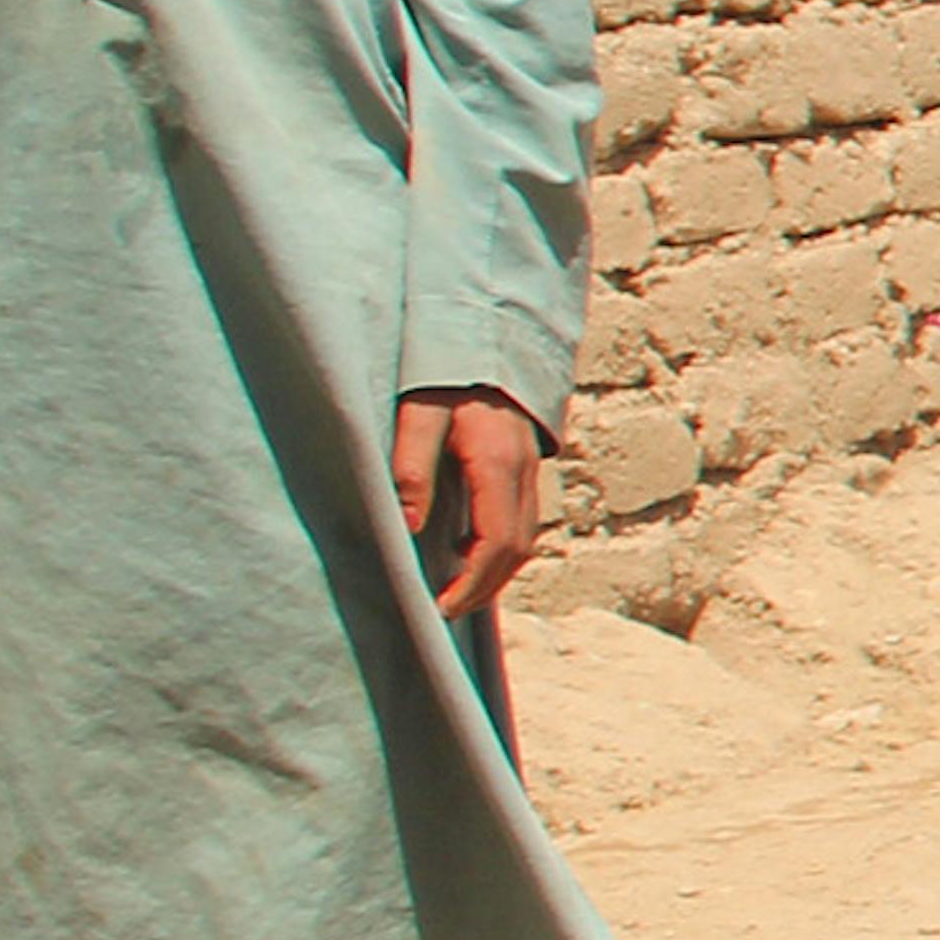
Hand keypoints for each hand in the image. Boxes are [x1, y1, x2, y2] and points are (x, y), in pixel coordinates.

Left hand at [393, 389, 548, 615]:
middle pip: (519, 549)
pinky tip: (465, 549)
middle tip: (446, 610)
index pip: (498, 542)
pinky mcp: (526, 464)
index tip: (441, 606)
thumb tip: (407, 526)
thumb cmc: (444, 370)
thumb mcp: (418, 413)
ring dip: (495, 571)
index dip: (472, 582)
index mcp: (499, 463)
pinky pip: (522, 519)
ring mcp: (531, 468)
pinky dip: (499, 547)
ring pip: (526, 537)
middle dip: (485, 587)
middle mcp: (525, 471)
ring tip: (456, 589)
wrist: (484, 330)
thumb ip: (412, 466)